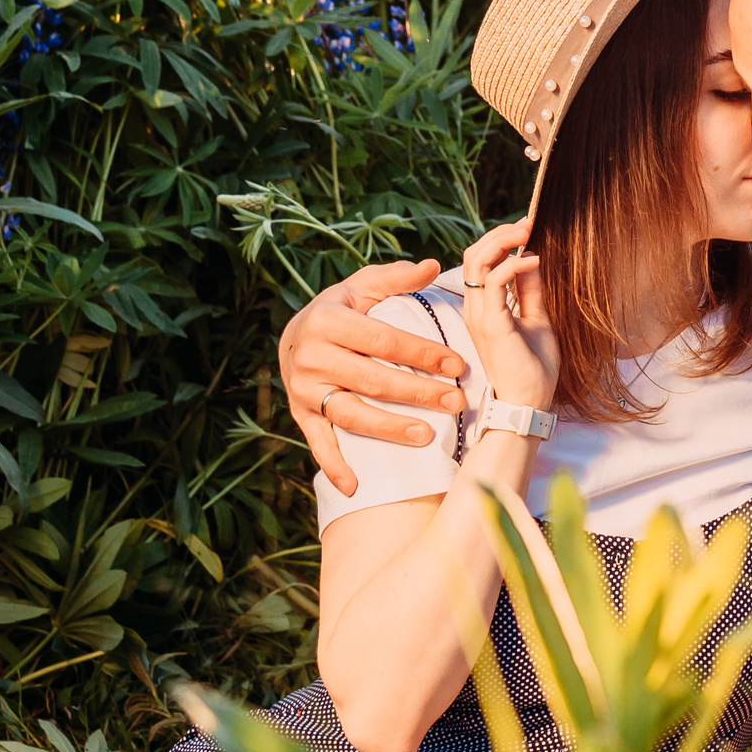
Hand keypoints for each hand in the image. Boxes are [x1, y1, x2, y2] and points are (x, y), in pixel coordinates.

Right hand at [279, 258, 464, 496]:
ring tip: (427, 436)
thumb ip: (396, 278)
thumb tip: (433, 265)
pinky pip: (318, 444)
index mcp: (328, 320)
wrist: (293, 336)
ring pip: (351, 414)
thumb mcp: (362, 287)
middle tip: (456, 402)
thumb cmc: (340, 310)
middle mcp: (311, 356)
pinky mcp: (300, 415)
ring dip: (389, 428)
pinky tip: (356, 486)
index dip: (423, 353)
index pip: (385, 340)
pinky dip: (334, 467)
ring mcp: (304, 390)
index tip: (459, 364)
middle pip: (373, 379)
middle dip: (418, 392)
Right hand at [463, 218, 558, 411]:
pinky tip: (533, 260)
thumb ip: (530, 292)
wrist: (529, 405)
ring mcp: (480, 315)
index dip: (499, 241)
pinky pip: (494, 282)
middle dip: (499, 234)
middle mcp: (475, 308)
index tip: (527, 229)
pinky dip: (513, 264)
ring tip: (528, 231)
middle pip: (473, 255)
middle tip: (528, 223)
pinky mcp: (491, 324)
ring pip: (477, 262)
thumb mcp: (536, 320)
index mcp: (483, 308)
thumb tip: (532, 260)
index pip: (479, 262)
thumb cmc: (533, 369)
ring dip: (503, 241)